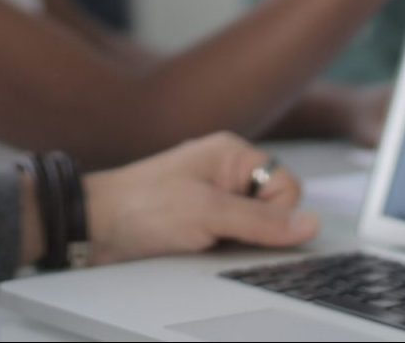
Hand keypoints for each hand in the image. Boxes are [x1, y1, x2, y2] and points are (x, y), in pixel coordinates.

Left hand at [83, 133, 319, 265]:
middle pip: (273, 209)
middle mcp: (226, 173)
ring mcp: (215, 198)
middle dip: (255, 230)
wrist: (94, 228)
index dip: (275, 213)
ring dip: (237, 242)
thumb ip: (261, 221)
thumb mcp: (207, 213)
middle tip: (220, 232)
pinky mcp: (203, 222)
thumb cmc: (142, 207)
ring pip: (254, 229)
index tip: (245, 224)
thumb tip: (310, 225)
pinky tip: (199, 250)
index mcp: (232, 154)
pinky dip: (223, 250)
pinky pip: (233, 239)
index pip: (287, 185)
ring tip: (203, 240)